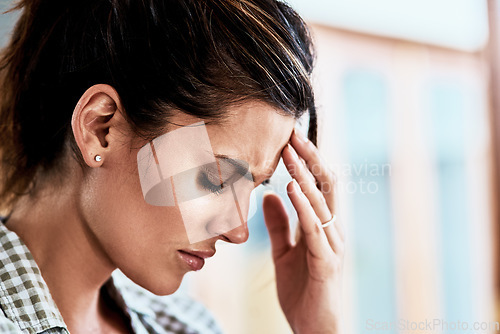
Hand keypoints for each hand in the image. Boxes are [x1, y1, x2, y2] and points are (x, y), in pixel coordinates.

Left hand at [263, 129, 344, 333]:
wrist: (313, 328)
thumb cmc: (302, 291)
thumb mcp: (284, 252)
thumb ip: (279, 224)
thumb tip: (270, 195)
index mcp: (321, 226)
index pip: (316, 186)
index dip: (305, 162)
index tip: (288, 138)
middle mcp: (331, 230)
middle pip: (324, 186)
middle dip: (309, 158)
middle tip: (291, 133)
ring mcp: (331, 245)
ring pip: (320, 201)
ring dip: (304, 174)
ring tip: (289, 151)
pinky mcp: (326, 261)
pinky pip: (314, 227)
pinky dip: (303, 205)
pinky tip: (292, 186)